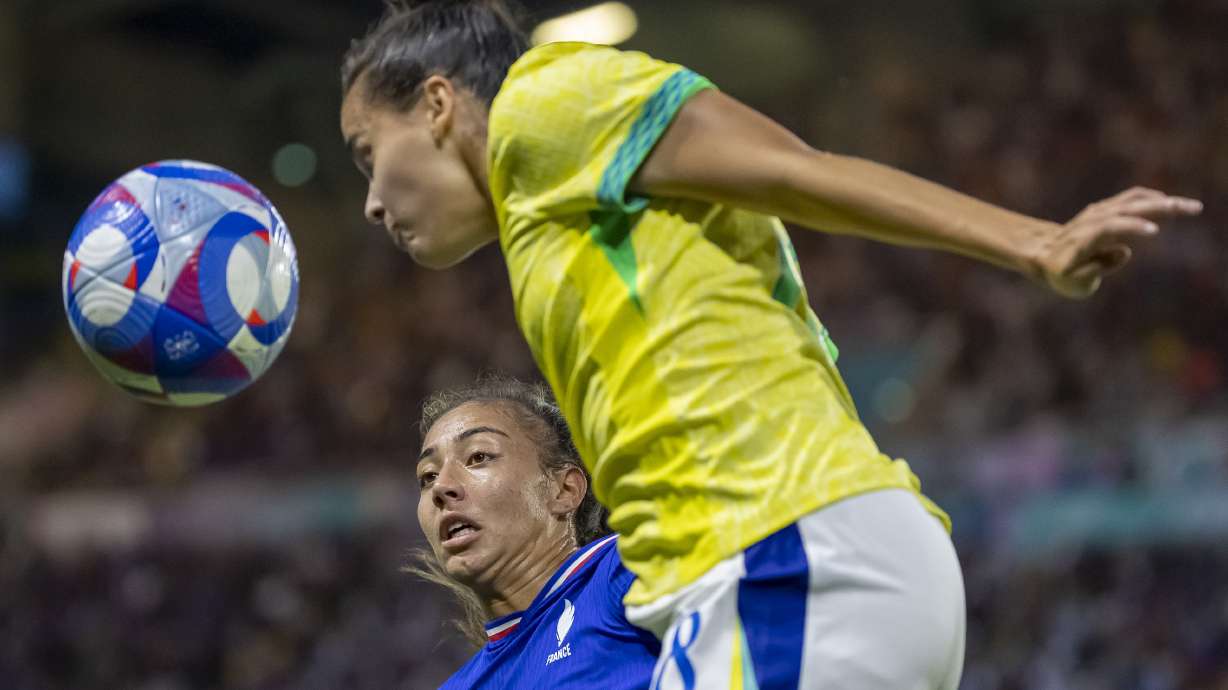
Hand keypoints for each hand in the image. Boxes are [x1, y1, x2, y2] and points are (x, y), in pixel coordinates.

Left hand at [1036, 187, 1203, 298]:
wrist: (1044, 253)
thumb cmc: (1061, 273)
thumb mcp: (1074, 282)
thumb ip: (1096, 269)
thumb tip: (1124, 252)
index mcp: (1085, 239)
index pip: (1109, 228)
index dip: (1131, 228)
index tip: (1154, 231)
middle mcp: (1093, 220)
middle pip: (1127, 209)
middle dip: (1159, 209)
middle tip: (1189, 210)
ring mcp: (1099, 211)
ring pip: (1133, 201)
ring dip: (1163, 202)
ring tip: (1190, 207)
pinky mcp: (1107, 209)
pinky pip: (1130, 198)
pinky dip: (1150, 197)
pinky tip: (1170, 202)